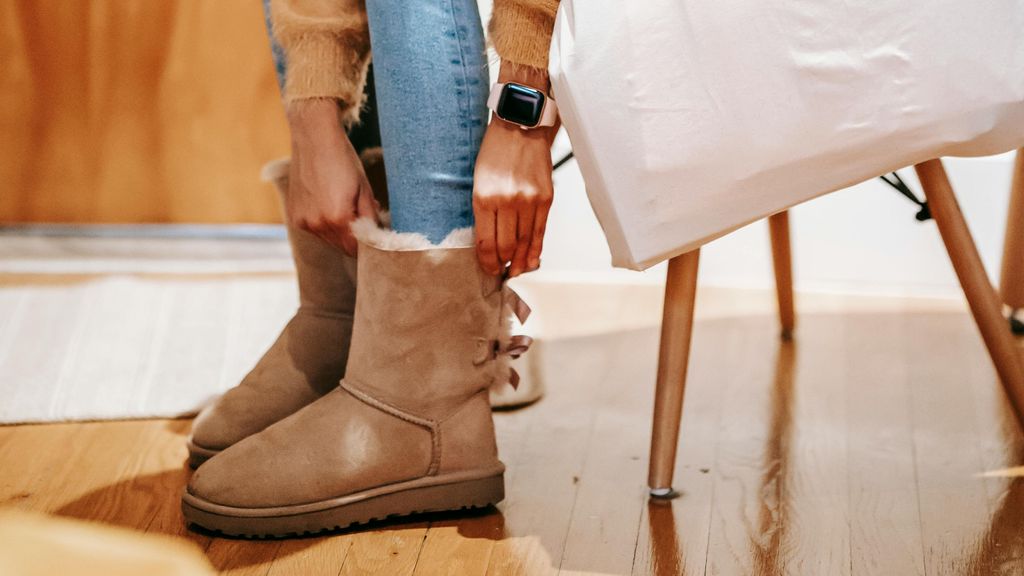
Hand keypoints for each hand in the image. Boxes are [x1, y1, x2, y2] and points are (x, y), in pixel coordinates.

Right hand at [286, 99, 379, 255]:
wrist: (315, 138)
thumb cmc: (343, 160)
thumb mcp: (364, 189)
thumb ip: (371, 217)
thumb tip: (377, 236)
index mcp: (338, 218)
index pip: (356, 249)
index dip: (367, 245)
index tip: (373, 237)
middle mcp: (317, 224)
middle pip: (341, 247)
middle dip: (353, 238)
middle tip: (362, 219)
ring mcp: (303, 221)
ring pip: (327, 239)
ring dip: (338, 231)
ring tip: (343, 206)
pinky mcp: (294, 215)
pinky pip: (314, 228)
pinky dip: (323, 223)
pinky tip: (327, 203)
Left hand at [473, 65, 555, 277]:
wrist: (521, 126)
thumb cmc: (495, 151)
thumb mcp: (478, 179)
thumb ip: (483, 211)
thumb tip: (490, 243)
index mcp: (484, 196)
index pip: (486, 243)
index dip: (487, 263)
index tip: (488, 271)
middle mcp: (507, 200)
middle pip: (506, 246)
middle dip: (503, 266)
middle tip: (501, 276)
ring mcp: (529, 200)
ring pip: (524, 242)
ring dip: (520, 262)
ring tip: (516, 274)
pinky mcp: (546, 198)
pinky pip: (540, 231)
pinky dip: (535, 249)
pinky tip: (531, 261)